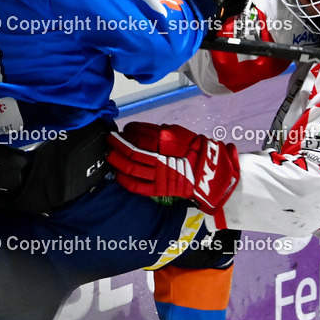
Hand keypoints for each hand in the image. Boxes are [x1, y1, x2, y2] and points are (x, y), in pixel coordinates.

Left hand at [106, 122, 239, 213]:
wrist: (209, 171)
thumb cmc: (194, 149)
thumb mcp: (177, 133)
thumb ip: (157, 133)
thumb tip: (135, 131)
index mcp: (165, 141)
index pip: (138, 134)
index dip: (128, 132)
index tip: (123, 130)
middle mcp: (159, 156)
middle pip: (130, 150)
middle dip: (116, 144)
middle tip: (110, 140)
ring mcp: (157, 174)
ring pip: (130, 167)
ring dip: (116, 159)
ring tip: (110, 154)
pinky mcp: (158, 188)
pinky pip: (136, 185)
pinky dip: (123, 179)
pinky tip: (117, 173)